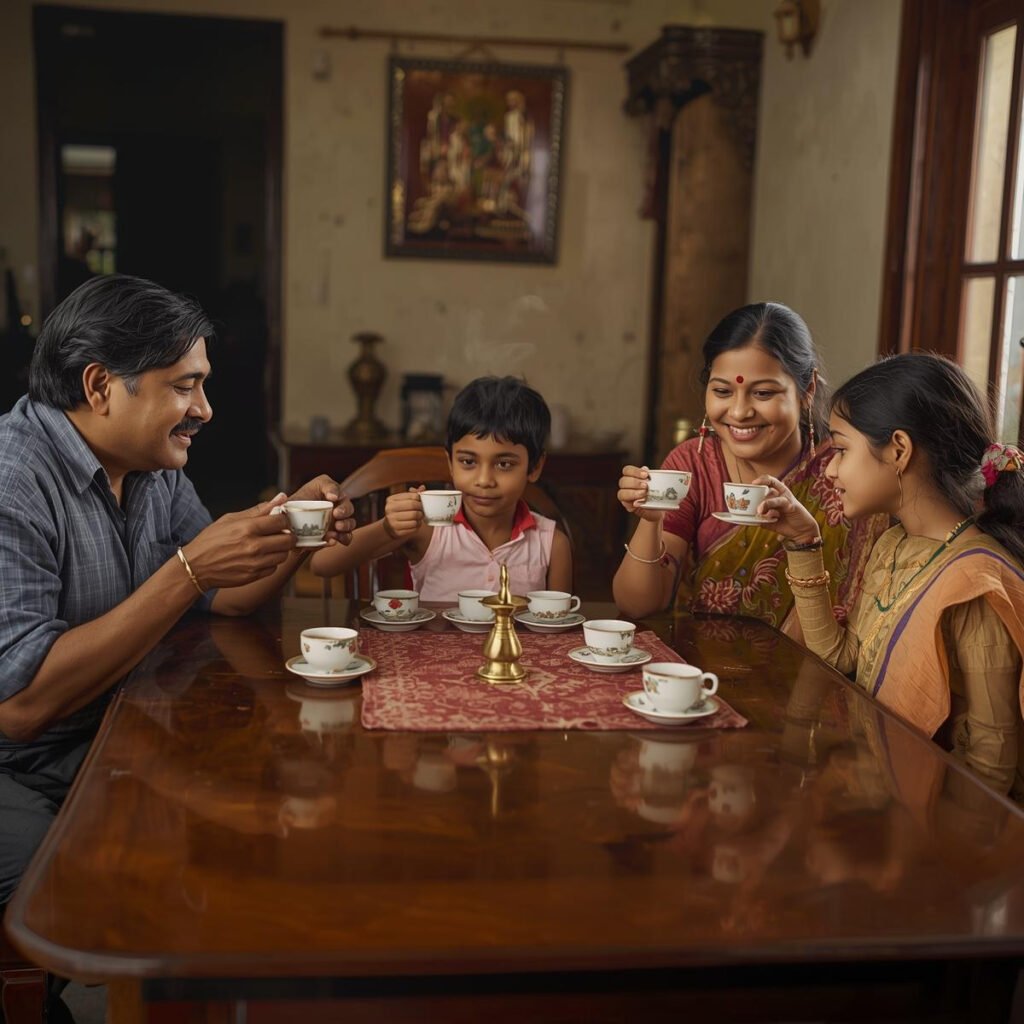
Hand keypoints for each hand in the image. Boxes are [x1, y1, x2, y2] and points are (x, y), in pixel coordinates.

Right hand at [182, 494, 297, 589]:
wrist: (195, 566)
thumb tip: (280, 497)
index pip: (282, 521)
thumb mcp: (231, 519)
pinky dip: (271, 563)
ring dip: (280, 550)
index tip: (279, 521)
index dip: (283, 519)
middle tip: (279, 534)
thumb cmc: (211, 540)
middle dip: (287, 535)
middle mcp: (254, 546)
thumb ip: (259, 509)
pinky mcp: (254, 576)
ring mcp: (255, 563)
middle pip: (288, 540)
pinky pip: (274, 568)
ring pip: (284, 555)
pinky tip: (259, 558)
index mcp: (247, 528)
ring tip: (267, 546)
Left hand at [290, 474, 355, 545]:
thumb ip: (288, 500)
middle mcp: (336, 505)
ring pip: (350, 522)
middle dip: (344, 510)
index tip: (332, 497)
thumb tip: (284, 502)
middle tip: (336, 514)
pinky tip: (333, 540)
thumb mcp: (288, 502)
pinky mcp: (338, 535)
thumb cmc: (291, 512)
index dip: (334, 491)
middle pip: (347, 505)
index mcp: (325, 492)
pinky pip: (346, 537)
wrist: (290, 530)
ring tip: (338, 528)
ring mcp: (339, 521)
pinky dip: (344, 539)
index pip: (333, 487)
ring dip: (346, 525)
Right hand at [384, 486, 424, 537]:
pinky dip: (417, 525)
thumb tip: (422, 488)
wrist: (389, 527)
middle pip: (413, 506)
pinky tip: (416, 524)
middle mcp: (389, 510)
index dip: (420, 499)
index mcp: (391, 500)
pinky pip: (413, 527)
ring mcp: (392, 521)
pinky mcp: (397, 531)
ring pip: (414, 517)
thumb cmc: (399, 511)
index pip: (412, 496)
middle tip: (422, 511)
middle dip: (421, 509)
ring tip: (419, 518)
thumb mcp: (403, 501)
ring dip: (420, 518)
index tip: (421, 503)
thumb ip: (413, 494)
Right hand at [618, 465, 663, 522]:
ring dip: (633, 493)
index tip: (646, 475)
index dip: (635, 471)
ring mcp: (626, 497)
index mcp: (631, 476)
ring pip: (621, 493)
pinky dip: (634, 504)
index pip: (627, 470)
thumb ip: (650, 475)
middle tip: (646, 485)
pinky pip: (627, 505)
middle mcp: (626, 486)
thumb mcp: (656, 482)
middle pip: (623, 481)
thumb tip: (645, 468)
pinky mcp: (629, 507)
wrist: (659, 506)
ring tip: (644, 494)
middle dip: (635, 483)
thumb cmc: (657, 492)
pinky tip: (642, 503)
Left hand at [751, 475, 820, 544]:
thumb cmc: (787, 525)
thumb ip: (762, 520)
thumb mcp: (771, 523)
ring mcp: (787, 499)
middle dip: (760, 484)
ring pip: (774, 495)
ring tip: (759, 511)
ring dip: (765, 502)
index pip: (769, 482)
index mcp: (777, 496)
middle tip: (751, 489)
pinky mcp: (792, 506)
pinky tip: (769, 515)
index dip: (761, 480)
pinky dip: (773, 509)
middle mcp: (782, 494)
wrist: (802, 532)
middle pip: (771, 483)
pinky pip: (781, 503)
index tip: (751, 484)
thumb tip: (750, 520)